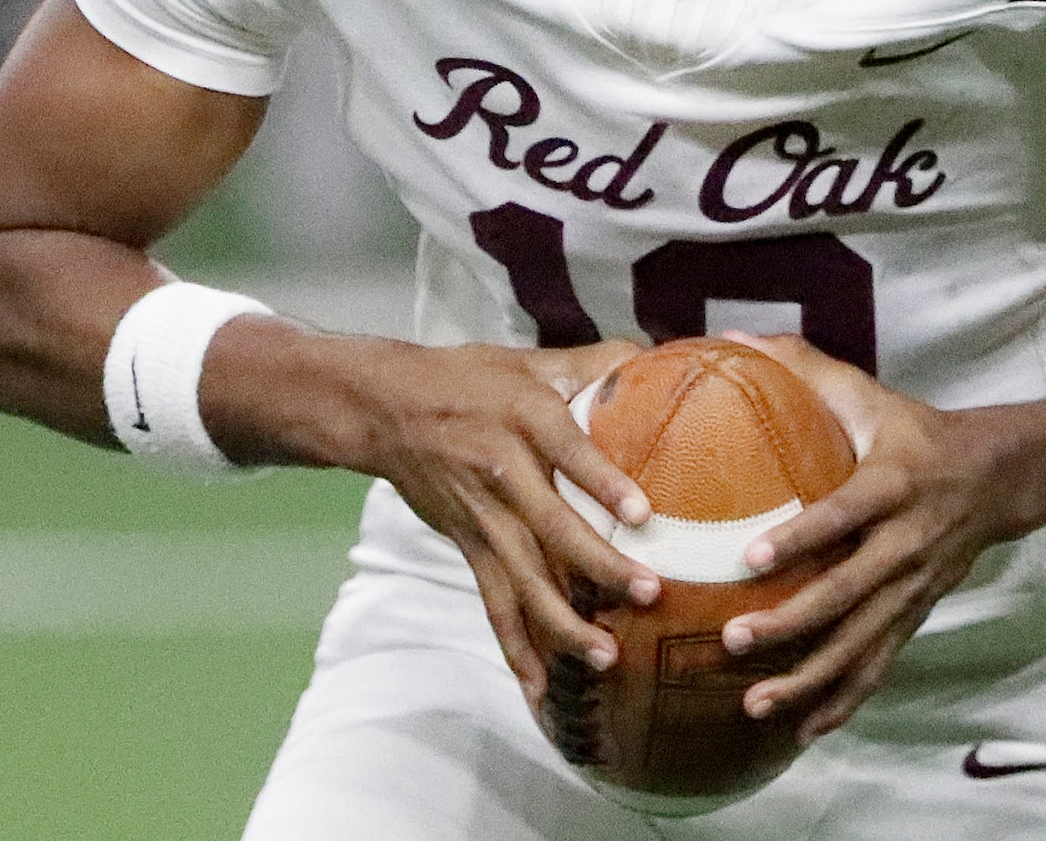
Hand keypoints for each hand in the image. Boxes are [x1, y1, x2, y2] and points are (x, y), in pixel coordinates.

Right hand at [354, 339, 660, 707]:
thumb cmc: (471, 379)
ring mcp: (483, 518)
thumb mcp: (532, 360)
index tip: (643, 514)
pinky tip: (542, 689)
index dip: (604, 483)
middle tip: (646, 592)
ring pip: (524, 579)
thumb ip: (595, 364)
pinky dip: (516, 648)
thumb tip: (656, 356)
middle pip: (553, 528)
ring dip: (563, 623)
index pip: (570, 452)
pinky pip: (494, 605)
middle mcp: (504, 472)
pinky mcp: (469, 547)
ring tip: (606, 656)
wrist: (388, 409)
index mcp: (526, 419)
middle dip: (599, 566)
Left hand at [714, 332, 1015, 740]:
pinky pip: (878, 665)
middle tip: (732, 640)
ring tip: (754, 702)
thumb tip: (728, 339)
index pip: (842, 514)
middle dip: (790, 622)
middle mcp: (904, 543)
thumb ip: (800, 368)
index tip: (752, 558)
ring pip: (860, 644)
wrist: (996, 476)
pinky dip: (843, 701)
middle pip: (846, 593)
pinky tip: (802, 729)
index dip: (801, 538)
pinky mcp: (914, 615)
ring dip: (808, 677)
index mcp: (890, 484)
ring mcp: (912, 588)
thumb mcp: (867, 392)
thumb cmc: (914, 430)